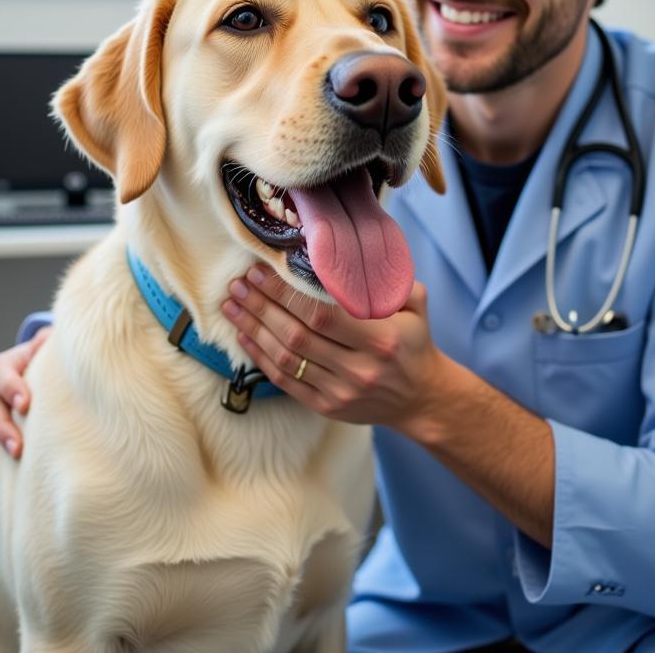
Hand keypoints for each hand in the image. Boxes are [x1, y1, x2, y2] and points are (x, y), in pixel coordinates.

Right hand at [0, 326, 50, 516]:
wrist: (51, 373)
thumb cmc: (60, 362)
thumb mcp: (60, 349)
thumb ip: (64, 346)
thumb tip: (80, 342)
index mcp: (10, 365)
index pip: (0, 371)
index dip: (11, 385)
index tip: (27, 403)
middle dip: (1, 428)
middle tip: (18, 448)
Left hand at [222, 266, 443, 431]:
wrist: (421, 397)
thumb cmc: (413, 342)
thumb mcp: (414, 305)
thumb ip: (386, 280)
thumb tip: (351, 248)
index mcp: (381, 339)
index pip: (323, 315)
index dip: (287, 293)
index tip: (263, 271)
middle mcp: (359, 369)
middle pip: (297, 335)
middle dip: (262, 306)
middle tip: (239, 283)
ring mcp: (340, 391)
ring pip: (286, 358)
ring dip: (253, 329)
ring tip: (232, 305)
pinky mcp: (326, 406)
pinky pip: (285, 381)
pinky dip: (260, 357)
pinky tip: (243, 335)